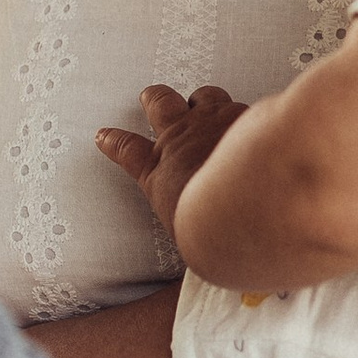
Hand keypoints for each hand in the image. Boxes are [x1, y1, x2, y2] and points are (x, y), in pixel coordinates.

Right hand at [96, 85, 249, 244]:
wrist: (244, 206)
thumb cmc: (213, 227)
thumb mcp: (187, 231)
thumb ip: (189, 228)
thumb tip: (194, 262)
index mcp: (157, 169)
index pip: (126, 149)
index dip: (113, 141)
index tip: (104, 136)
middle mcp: (179, 139)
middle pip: (159, 103)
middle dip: (154, 98)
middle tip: (150, 96)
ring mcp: (211, 122)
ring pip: (204, 96)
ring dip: (204, 100)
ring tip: (206, 103)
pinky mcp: (242, 116)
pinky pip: (242, 107)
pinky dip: (245, 116)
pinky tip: (254, 123)